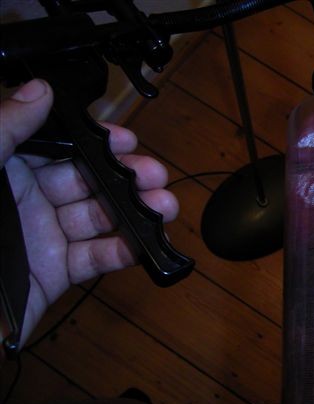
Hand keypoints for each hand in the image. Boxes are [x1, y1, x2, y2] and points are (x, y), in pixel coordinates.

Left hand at [0, 79, 178, 347]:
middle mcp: (27, 200)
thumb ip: (5, 128)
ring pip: (98, 218)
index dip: (95, 142)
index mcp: (5, 169)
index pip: (60, 147)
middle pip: (87, 181)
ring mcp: (43, 236)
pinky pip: (94, 258)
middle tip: (156, 175)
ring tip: (165, 206)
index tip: (126, 139)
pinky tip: (144, 244)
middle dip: (126, 177)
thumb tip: (40, 89)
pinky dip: (122, 251)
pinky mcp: (54, 272)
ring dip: (136, 212)